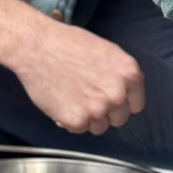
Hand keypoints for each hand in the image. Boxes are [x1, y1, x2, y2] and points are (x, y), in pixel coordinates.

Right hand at [11, 16, 144, 133]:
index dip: (121, 100)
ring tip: (72, 94)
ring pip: (99, 126)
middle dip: (105, 110)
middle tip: (86, 93)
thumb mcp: (105, 51)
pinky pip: (79, 129)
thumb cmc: (66, 43)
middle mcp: (117, 93)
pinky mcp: (76, 120)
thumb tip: (124, 92)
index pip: (136, 103)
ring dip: (87, 117)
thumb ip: (119, 74)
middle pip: (119, 118)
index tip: (108, 96)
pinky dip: (69, 119)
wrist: (36, 45)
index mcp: (129, 73)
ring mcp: (97, 109)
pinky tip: (61, 99)